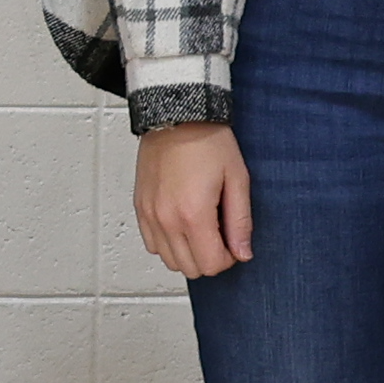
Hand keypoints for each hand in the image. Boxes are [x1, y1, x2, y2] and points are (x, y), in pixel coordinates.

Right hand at [132, 123, 254, 279]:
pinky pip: (152, 244)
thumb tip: (243, 253)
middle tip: (219, 233)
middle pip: (191, 268)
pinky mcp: (140, 207)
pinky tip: (181, 224)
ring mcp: (150, 214)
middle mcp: (166, 219)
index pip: (212, 265)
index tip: (233, 240)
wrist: (177, 114)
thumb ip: (240, 221)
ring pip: (170, 261)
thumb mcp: (237, 179)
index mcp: (193, 214)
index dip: (229, 258)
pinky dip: (168, 243)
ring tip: (200, 227)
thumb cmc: (208, 140)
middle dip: (210, 257)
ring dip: (188, 253)